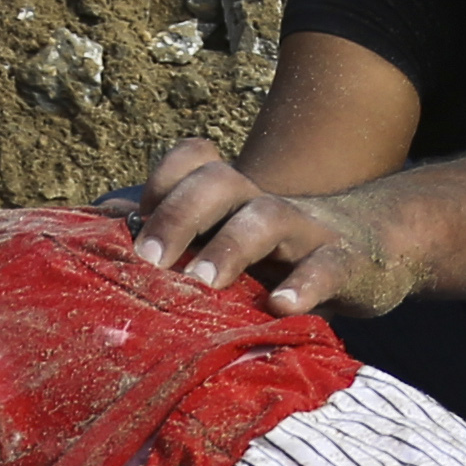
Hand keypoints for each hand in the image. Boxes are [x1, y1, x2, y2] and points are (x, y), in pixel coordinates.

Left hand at [129, 138, 410, 317]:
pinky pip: (329, 266)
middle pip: (219, 181)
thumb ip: (168, 234)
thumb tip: (90, 226)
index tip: (129, 228)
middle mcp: (263, 202)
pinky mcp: (347, 263)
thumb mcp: (225, 242)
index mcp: (231, 196)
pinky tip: (281, 306)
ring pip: (268, 216)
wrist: (376, 250)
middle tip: (148, 261)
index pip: (193, 160)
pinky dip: (306, 284)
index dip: (160, 182)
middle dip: (179, 215)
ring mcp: (307, 230)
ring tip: (203, 283)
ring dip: (231, 246)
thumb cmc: (277, 256)